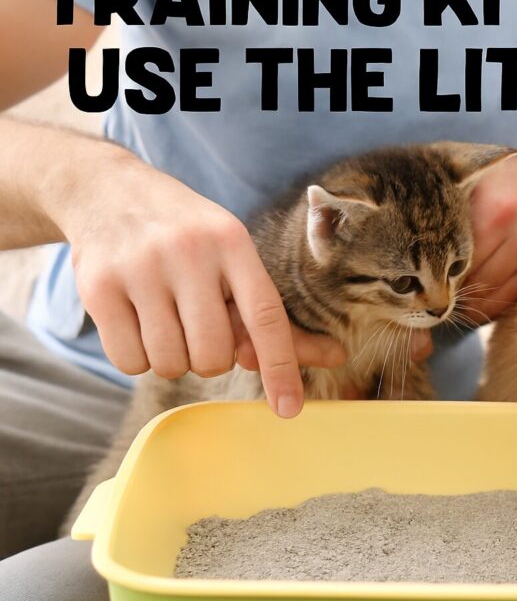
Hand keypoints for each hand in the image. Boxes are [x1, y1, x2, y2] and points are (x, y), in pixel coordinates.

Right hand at [52, 152, 345, 417]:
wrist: (107, 190)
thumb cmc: (187, 236)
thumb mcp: (232, 256)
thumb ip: (270, 314)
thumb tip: (335, 357)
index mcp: (232, 243)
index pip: (265, 316)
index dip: (281, 367)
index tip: (289, 409)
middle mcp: (188, 252)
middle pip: (213, 353)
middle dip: (209, 358)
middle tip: (197, 328)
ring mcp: (140, 268)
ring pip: (170, 363)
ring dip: (172, 359)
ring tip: (165, 319)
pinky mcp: (98, 286)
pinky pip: (128, 362)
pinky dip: (136, 357)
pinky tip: (136, 321)